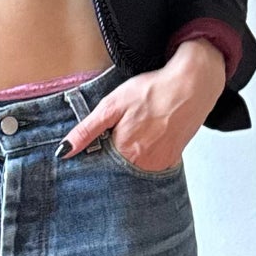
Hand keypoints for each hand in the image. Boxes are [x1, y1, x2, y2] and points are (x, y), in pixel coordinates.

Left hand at [62, 39, 226, 170]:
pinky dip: (145, 156)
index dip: (93, 154)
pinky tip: (148, 138)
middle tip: (121, 131)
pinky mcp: (170, 162)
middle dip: (111, 156)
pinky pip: (150, 166)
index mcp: (122, 151)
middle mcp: (141, 164)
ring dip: (128, 157)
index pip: (97, 166)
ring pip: (133, 169)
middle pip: (115, 169)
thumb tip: (63, 151)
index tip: (97, 142)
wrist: (192, 86)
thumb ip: (86, 130)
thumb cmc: (152, 91)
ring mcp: (158, 165)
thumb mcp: (112, 105)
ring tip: (136, 132)